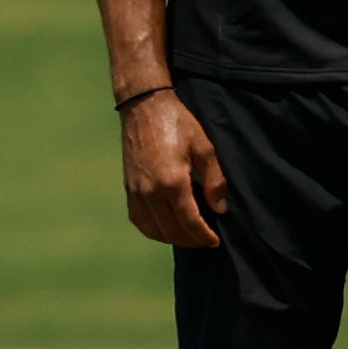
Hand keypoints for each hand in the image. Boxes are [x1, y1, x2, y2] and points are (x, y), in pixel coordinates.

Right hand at [120, 89, 227, 247]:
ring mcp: (136, 191)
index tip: (215, 241)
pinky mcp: (128, 188)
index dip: (204, 236)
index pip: (190, 222)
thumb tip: (219, 209)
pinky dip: (153, 230)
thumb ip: (214, 181)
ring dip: (172, 238)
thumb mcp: (204, 148)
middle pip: (172, 230)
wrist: (144, 107)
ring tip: (188, 235)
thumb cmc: (178, 124)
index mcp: (172, 182)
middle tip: (205, 239)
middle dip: (191, 240)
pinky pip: (139, 220)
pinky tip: (165, 226)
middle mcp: (150, 192)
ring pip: (153, 230)